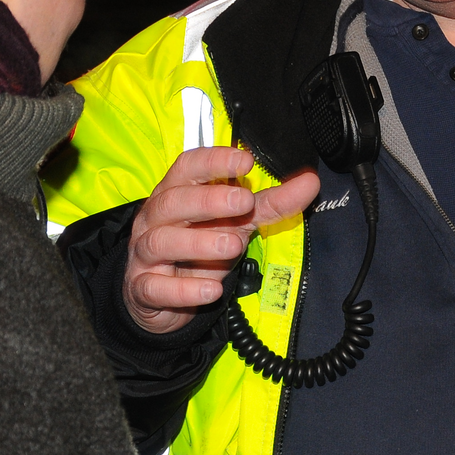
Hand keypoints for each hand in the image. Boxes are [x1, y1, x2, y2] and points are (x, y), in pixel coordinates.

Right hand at [124, 146, 319, 333]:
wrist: (162, 294)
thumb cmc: (199, 245)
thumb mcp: (236, 221)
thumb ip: (271, 203)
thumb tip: (310, 182)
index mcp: (176, 192)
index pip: (187, 166)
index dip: (214, 160)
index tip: (246, 161)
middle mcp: (155, 218)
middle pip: (172, 201)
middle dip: (208, 201)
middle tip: (244, 203)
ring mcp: (145, 254)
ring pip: (161, 242)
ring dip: (198, 243)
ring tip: (233, 245)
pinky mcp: (144, 288)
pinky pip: (155, 287)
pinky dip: (182, 289)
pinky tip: (211, 290)